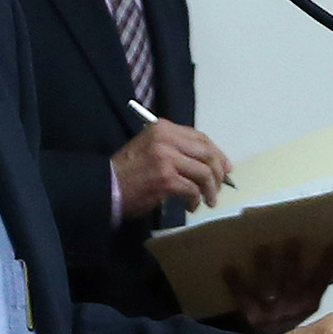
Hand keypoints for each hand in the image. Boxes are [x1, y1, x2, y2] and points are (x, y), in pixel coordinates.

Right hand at [112, 119, 230, 214]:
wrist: (106, 186)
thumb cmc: (129, 170)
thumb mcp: (151, 147)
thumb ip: (176, 148)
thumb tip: (209, 161)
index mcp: (163, 128)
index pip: (200, 137)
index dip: (217, 153)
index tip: (226, 168)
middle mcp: (166, 139)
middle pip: (207, 153)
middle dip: (218, 172)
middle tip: (219, 187)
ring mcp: (166, 158)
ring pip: (204, 172)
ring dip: (210, 189)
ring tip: (209, 200)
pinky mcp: (165, 178)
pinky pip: (192, 189)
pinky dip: (196, 199)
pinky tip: (192, 206)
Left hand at [223, 238, 332, 333]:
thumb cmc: (281, 330)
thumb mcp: (305, 315)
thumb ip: (312, 290)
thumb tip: (331, 255)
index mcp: (305, 309)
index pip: (319, 284)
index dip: (328, 265)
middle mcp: (289, 311)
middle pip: (292, 282)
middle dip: (292, 261)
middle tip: (293, 241)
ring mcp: (269, 314)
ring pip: (269, 287)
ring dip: (265, 267)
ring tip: (262, 249)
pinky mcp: (250, 316)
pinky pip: (242, 298)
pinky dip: (234, 283)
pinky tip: (228, 268)